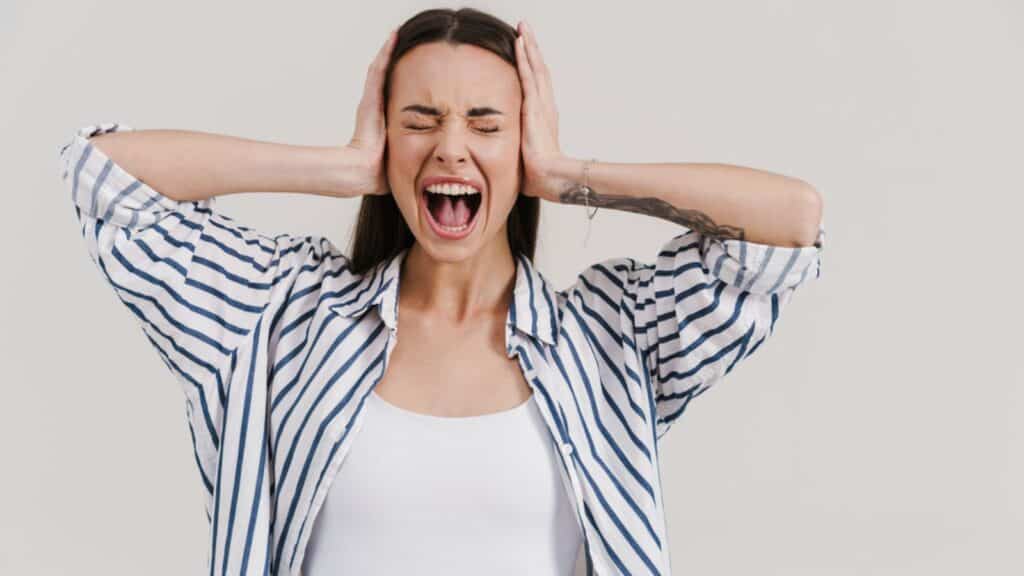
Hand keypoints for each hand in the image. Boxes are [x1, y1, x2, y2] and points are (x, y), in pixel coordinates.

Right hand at [342, 27, 397, 196]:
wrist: (364, 170)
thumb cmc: (379, 171)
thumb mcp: (399, 158)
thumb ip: (407, 156)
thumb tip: (427, 168)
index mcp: (383, 121)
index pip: (394, 97)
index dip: (401, 84)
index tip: (413, 74)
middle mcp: (375, 107)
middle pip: (386, 79)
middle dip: (394, 63)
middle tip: (404, 46)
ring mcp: (371, 101)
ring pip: (382, 70)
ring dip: (389, 53)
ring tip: (397, 36)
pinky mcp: (370, 98)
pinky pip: (379, 70)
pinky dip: (386, 53)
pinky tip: (393, 38)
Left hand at [515, 20, 571, 201]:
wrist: (550, 177)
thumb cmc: (540, 175)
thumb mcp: (527, 158)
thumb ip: (521, 152)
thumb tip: (514, 162)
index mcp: (545, 117)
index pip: (538, 86)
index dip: (534, 67)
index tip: (527, 52)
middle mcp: (546, 106)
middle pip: (540, 70)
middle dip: (533, 49)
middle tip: (526, 30)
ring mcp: (542, 104)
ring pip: (536, 67)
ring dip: (529, 46)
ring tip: (524, 28)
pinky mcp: (535, 106)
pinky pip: (528, 75)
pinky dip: (525, 57)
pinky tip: (520, 42)